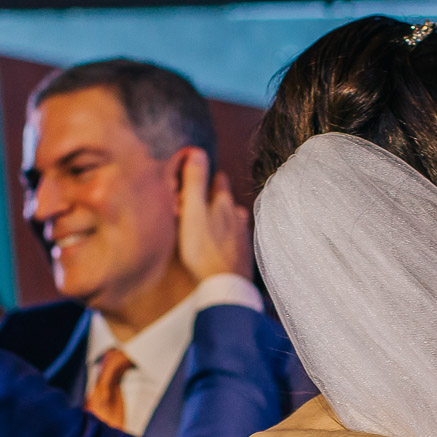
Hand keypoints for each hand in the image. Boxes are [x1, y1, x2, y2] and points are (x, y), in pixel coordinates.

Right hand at [175, 148, 251, 282]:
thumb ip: (195, 182)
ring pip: (233, 220)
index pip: (219, 179)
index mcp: (223, 203)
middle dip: (213, 199)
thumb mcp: (193, 212)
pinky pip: (235, 240)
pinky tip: (219, 246)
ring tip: (205, 227)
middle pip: (227, 200)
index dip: (207, 177)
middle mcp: (238, 216)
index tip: (194, 180)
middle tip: (194, 207)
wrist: (225, 285)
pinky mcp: (243, 254)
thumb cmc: (204, 249)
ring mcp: (242, 236)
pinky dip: (226, 239)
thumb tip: (198, 151)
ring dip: (221, 220)